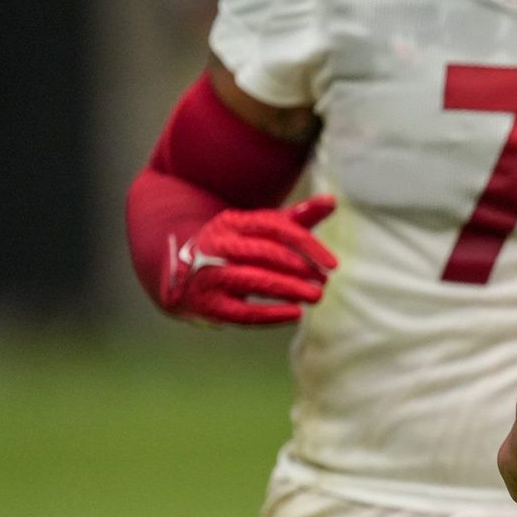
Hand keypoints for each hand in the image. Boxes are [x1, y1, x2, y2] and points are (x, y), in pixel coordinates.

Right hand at [161, 195, 337, 325]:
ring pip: (254, 281)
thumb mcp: (260, 230)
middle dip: (300, 268)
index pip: (276, 228)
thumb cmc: (237, 249)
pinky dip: (272, 314)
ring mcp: (209, 276)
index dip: (308, 246)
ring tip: (316, 296)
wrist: (183, 275)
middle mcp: (217, 246)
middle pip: (265, 253)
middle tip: (324, 282)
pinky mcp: (209, 305)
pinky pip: (243, 312)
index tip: (333, 264)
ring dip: (290, 289)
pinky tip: (296, 314)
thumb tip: (332, 201)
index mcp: (232, 222)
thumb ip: (296, 218)